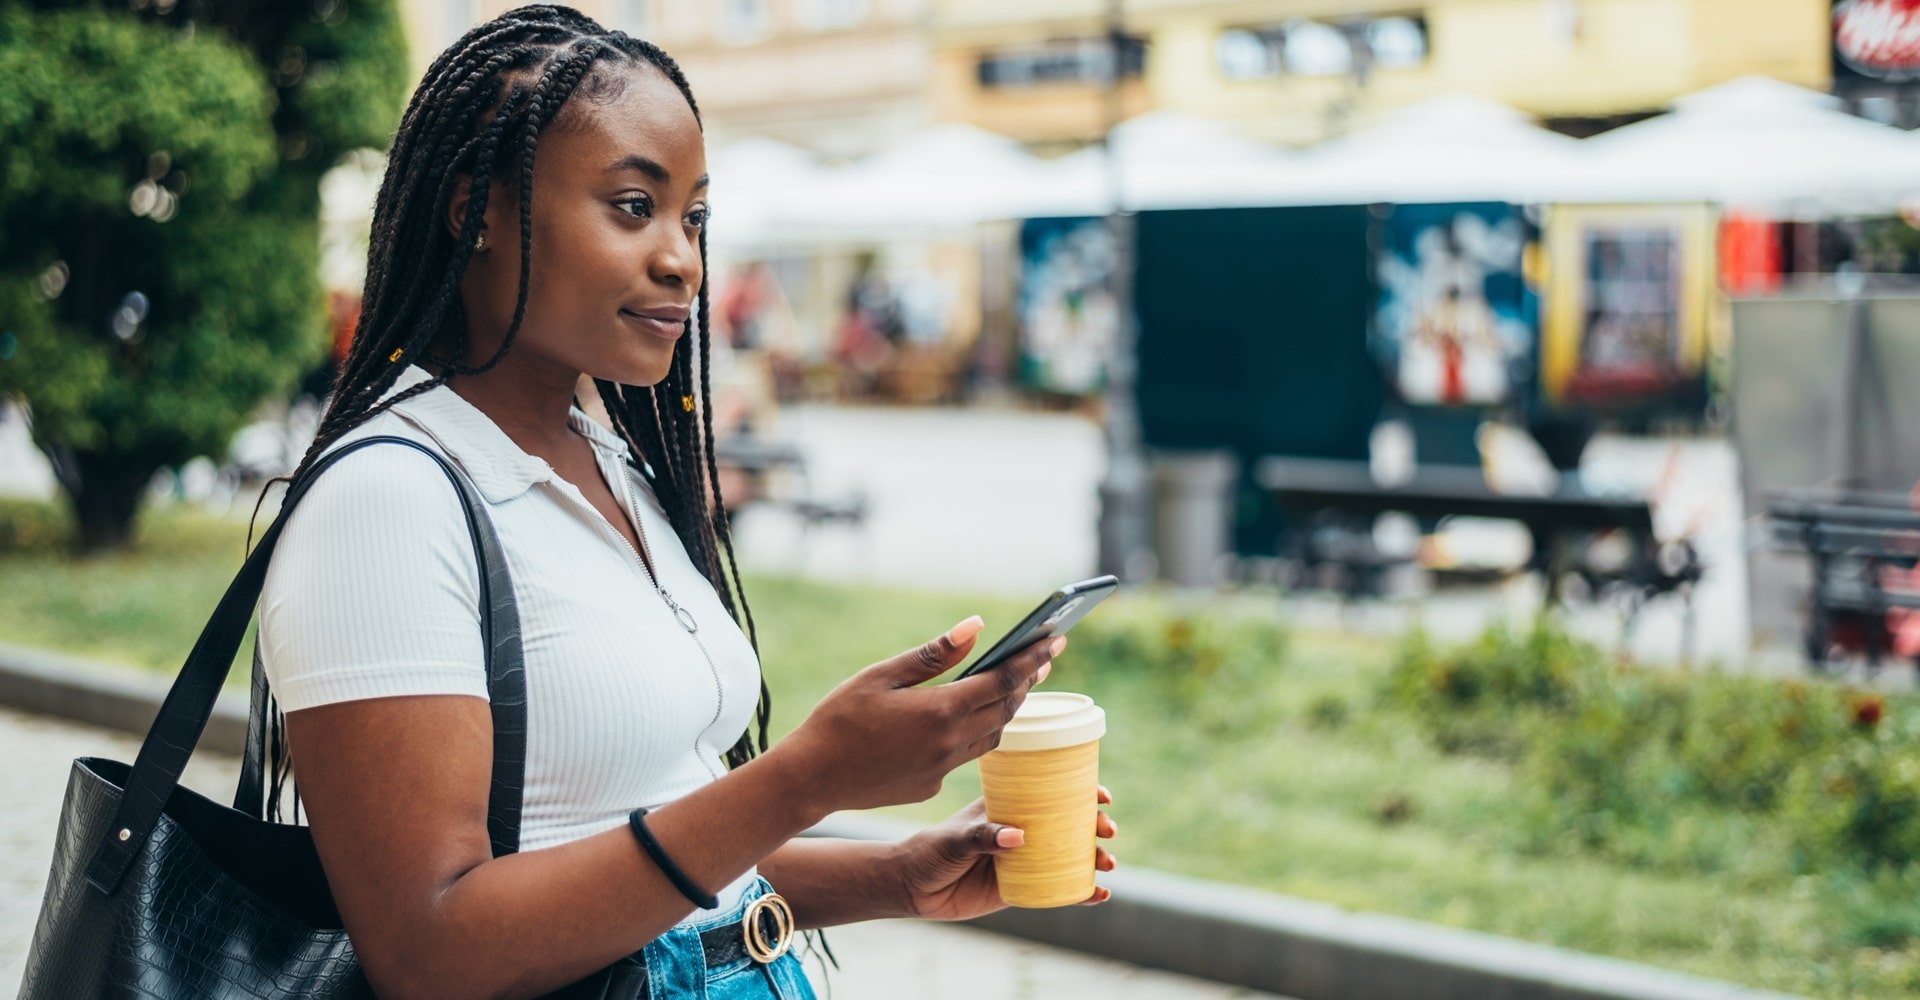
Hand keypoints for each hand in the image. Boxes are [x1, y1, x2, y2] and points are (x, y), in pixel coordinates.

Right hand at [774, 617, 1060, 815]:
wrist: (812, 778)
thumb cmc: (838, 718)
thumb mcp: (880, 676)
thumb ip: (932, 655)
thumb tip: (976, 627)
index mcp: (940, 711)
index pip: (1003, 681)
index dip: (1032, 659)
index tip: (1055, 639)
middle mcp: (951, 743)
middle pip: (1005, 709)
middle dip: (1028, 680)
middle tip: (1044, 656)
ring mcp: (944, 769)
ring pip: (993, 735)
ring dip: (1007, 709)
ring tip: (1015, 683)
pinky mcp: (932, 784)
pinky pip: (967, 755)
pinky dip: (977, 732)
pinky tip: (970, 718)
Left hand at [894, 786, 1117, 921]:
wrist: (914, 888)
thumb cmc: (931, 850)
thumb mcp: (955, 839)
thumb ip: (983, 836)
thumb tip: (1018, 837)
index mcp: (1009, 806)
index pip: (1051, 792)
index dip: (1082, 791)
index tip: (1101, 796)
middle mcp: (1023, 829)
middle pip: (1071, 823)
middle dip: (1096, 826)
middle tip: (1107, 832)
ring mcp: (1025, 859)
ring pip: (1071, 856)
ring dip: (1096, 858)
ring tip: (1108, 865)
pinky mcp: (1023, 888)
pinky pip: (1059, 889)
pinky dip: (1082, 892)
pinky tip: (1100, 894)